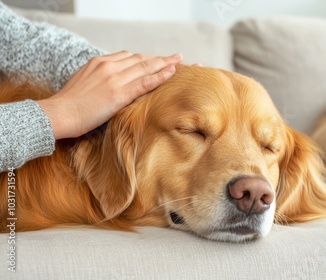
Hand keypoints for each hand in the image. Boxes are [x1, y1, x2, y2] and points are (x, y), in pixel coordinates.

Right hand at [37, 51, 181, 138]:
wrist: (58, 113)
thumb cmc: (69, 104)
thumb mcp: (85, 83)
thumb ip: (101, 80)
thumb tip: (112, 87)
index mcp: (100, 62)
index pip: (131, 57)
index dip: (148, 58)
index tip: (160, 59)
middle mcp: (109, 66)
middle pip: (142, 59)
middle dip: (162, 59)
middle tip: (179, 58)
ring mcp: (115, 78)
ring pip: (146, 67)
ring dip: (166, 64)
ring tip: (182, 63)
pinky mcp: (119, 92)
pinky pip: (145, 81)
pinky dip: (160, 75)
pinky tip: (172, 72)